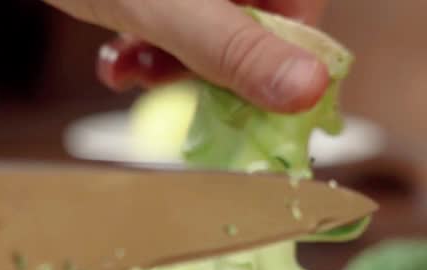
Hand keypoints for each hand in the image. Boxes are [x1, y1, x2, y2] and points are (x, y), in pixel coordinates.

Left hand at [48, 0, 330, 112]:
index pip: (302, 19)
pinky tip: (115, 56)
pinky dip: (148, 40)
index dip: (271, 68)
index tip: (232, 104)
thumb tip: (311, 92)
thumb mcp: (169, 9)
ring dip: (170, 62)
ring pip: (212, 25)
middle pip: (256, 25)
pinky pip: (177, 13)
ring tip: (128, 71)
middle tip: (163, 83)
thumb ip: (236, 51)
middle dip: (206, 67)